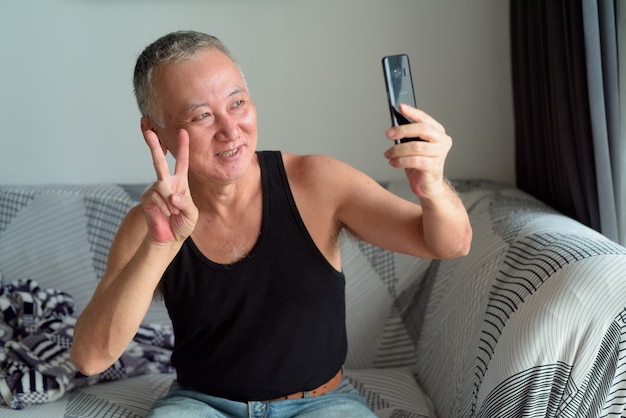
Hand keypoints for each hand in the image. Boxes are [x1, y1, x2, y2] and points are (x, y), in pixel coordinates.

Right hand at [141, 129, 198, 243]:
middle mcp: (166, 182)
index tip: (183, 132)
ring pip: (162, 185)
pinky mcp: (146, 198)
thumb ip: (185, 203)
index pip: (182, 162)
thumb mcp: (191, 213)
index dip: (183, 147)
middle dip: (153, 145)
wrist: (169, 238)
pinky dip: (164, 207)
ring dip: (171, 202)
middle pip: (159, 161)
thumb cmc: (182, 224)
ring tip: (173, 212)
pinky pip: (156, 196)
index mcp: (180, 183)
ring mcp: (155, 189)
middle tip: (148, 131)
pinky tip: (165, 214)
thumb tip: (171, 195)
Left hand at [384, 105, 451, 197]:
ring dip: (397, 150)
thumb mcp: (414, 147)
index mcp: (438, 132)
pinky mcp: (433, 167)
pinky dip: (400, 161)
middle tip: (388, 134)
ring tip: (388, 154)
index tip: (400, 107)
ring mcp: (440, 154)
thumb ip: (408, 136)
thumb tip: (393, 127)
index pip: (425, 119)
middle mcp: (442, 141)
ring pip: (415, 147)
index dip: (412, 112)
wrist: (427, 185)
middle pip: (422, 129)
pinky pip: (414, 161)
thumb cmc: (420, 164)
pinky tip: (393, 162)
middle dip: (402, 130)